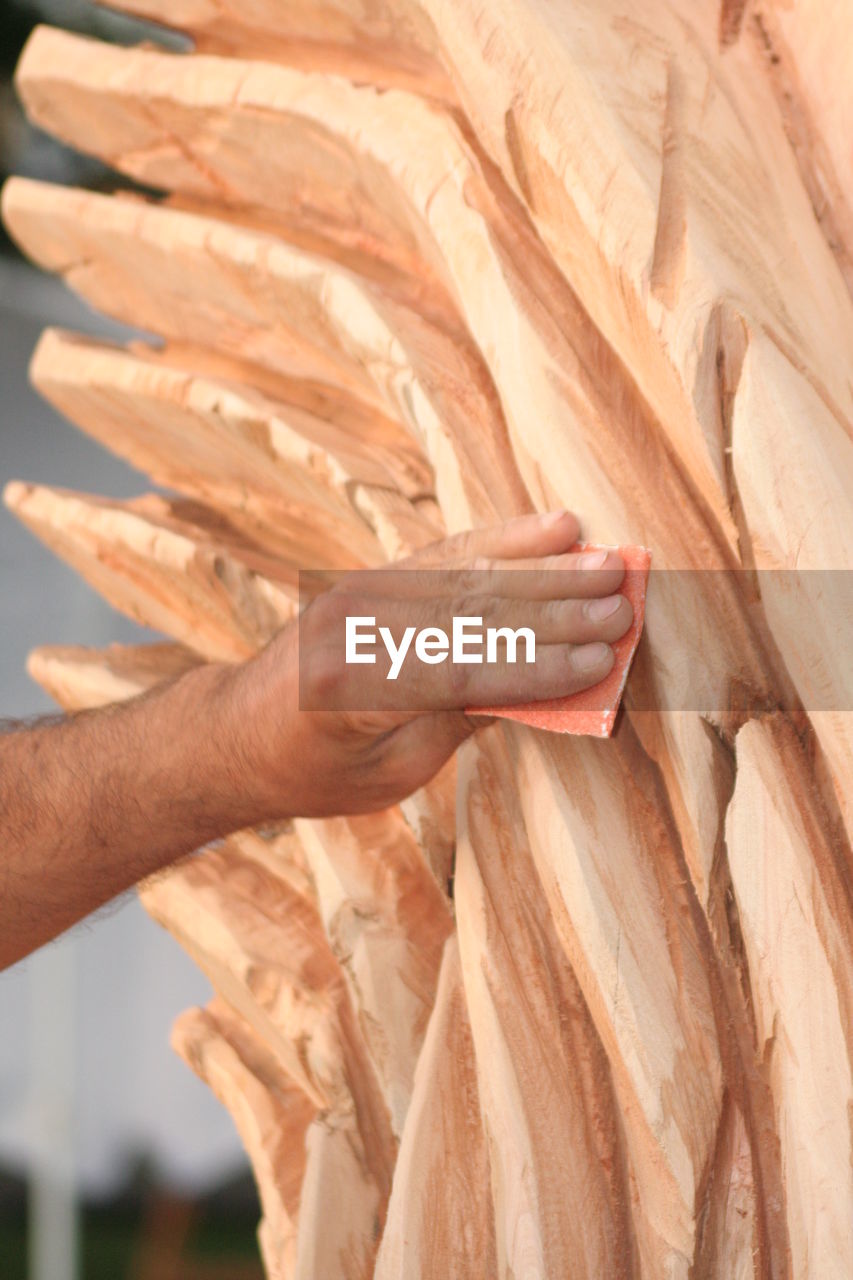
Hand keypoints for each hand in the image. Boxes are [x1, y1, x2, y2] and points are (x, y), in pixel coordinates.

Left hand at [232, 510, 631, 817]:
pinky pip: (447, 554)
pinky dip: (504, 540)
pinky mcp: (373, 578)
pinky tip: (553, 528)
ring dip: (541, 566)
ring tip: (604, 558)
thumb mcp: (390, 772)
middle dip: (553, 609)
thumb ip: (462, 720)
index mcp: (352, 690)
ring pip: (465, 572)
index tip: (601, 660)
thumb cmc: (315, 770)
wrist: (238, 731)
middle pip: (468, 612)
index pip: (459, 669)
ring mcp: (362, 594)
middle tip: (623, 604)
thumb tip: (545, 687)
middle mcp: (355, 627)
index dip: (535, 665)